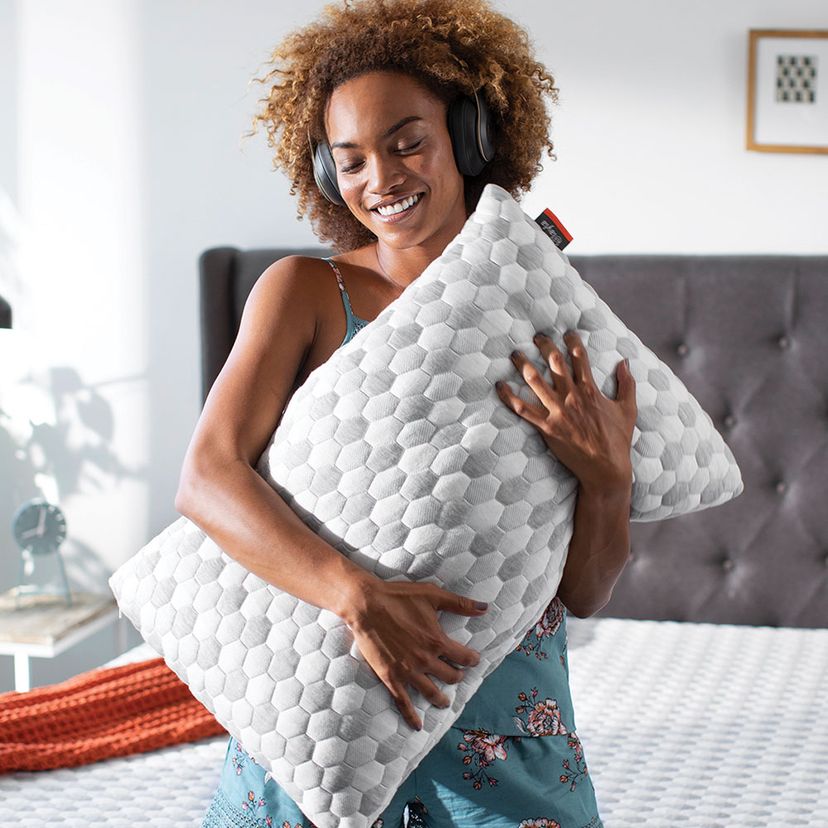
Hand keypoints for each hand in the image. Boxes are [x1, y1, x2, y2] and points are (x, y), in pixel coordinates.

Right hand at [343, 578, 485, 730]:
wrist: (366, 605)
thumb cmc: (399, 597)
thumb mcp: (432, 595)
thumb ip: (460, 604)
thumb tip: (485, 608)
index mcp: (437, 640)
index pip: (464, 657)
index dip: (472, 660)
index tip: (474, 660)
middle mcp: (425, 659)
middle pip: (450, 676)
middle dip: (458, 677)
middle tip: (458, 675)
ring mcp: (408, 671)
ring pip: (431, 693)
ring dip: (441, 699)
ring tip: (445, 702)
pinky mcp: (390, 677)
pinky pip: (403, 702)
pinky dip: (411, 716)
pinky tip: (418, 726)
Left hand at [496, 330, 635, 491]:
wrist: (606, 469)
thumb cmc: (618, 440)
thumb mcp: (628, 410)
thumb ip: (627, 384)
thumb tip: (624, 362)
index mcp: (591, 390)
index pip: (580, 357)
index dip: (572, 341)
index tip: (566, 332)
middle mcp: (572, 397)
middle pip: (555, 363)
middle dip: (544, 346)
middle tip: (536, 336)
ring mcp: (558, 412)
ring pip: (535, 381)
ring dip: (523, 365)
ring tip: (514, 354)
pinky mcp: (546, 428)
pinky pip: (523, 409)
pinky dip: (509, 397)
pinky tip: (500, 387)